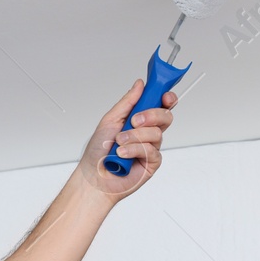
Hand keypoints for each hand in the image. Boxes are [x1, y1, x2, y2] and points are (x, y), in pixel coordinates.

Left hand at [73, 80, 179, 199]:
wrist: (93, 176)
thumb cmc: (98, 151)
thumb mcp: (110, 120)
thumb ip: (128, 102)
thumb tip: (139, 84)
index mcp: (139, 120)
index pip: (160, 105)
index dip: (166, 98)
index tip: (164, 95)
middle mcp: (147, 133)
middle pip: (165, 116)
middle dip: (152, 115)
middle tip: (135, 120)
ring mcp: (151, 148)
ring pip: (156, 133)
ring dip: (135, 136)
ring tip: (119, 142)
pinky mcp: (152, 163)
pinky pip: (151, 150)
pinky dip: (135, 149)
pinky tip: (123, 154)